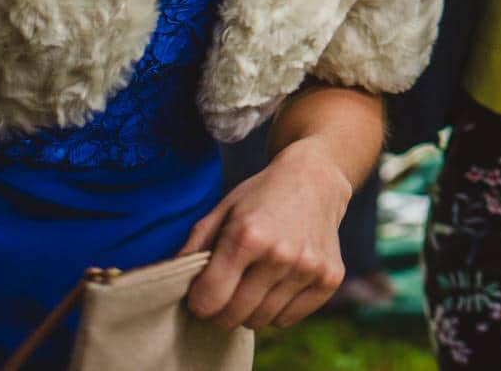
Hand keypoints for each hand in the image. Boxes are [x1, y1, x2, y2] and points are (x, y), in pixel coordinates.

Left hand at [182, 140, 351, 329]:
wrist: (316, 178)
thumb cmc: (262, 195)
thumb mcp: (222, 211)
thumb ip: (194, 248)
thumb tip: (170, 282)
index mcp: (248, 236)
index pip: (208, 301)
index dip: (198, 301)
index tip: (202, 291)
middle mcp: (281, 254)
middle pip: (233, 317)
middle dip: (222, 311)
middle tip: (226, 291)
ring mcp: (309, 267)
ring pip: (261, 320)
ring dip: (250, 310)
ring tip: (253, 284)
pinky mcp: (330, 277)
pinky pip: (289, 319)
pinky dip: (278, 310)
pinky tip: (279, 284)